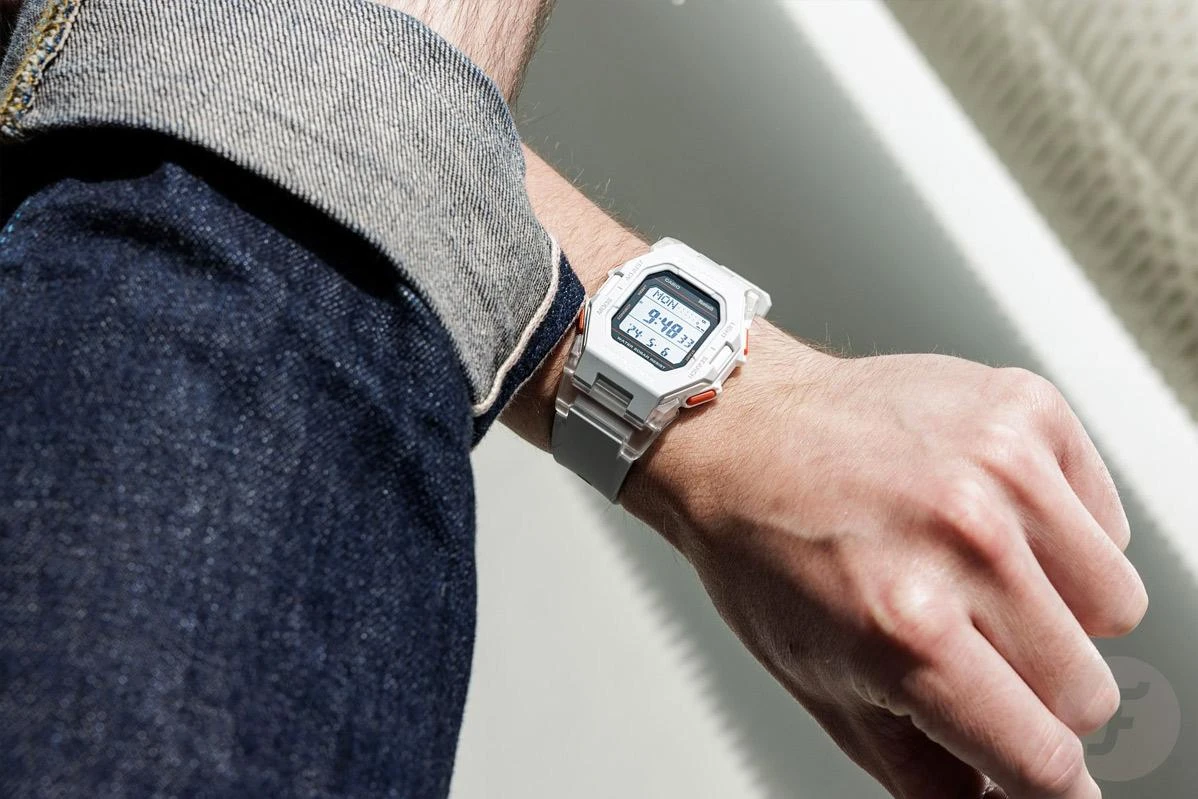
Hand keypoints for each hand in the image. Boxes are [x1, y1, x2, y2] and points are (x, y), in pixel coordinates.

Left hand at [623, 322, 1147, 798]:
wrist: (738, 432)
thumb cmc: (764, 551)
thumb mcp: (823, 685)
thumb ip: (925, 773)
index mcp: (907, 630)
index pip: (1045, 760)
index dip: (1043, 782)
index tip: (1041, 775)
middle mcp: (963, 544)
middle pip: (1087, 691)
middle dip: (1033, 690)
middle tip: (965, 644)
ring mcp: (999, 468)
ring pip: (1114, 606)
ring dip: (1056, 611)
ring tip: (974, 576)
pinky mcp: (1023, 410)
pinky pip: (1103, 523)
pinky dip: (1058, 535)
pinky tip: (985, 515)